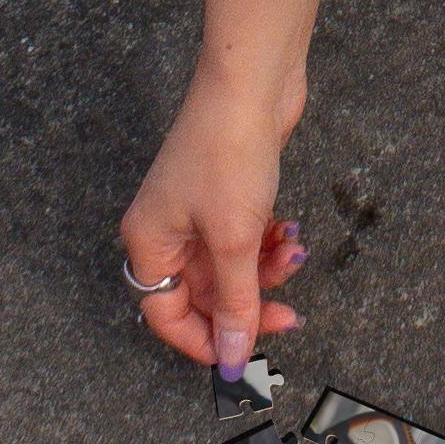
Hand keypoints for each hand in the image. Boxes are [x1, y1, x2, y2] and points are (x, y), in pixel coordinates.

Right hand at [119, 0, 334, 371]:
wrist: (251, 84)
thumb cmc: (228, 154)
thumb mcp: (234, 240)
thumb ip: (235, 303)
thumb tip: (230, 359)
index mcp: (150, 244)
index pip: (166, 315)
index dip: (204, 341)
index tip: (242, 357)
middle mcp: (166, 231)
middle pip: (204, 295)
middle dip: (247, 305)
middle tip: (289, 314)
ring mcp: (197, 212)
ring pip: (231, 269)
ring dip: (265, 272)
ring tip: (294, 254)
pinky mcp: (228, 196)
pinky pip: (246, 241)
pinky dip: (269, 245)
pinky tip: (291, 233)